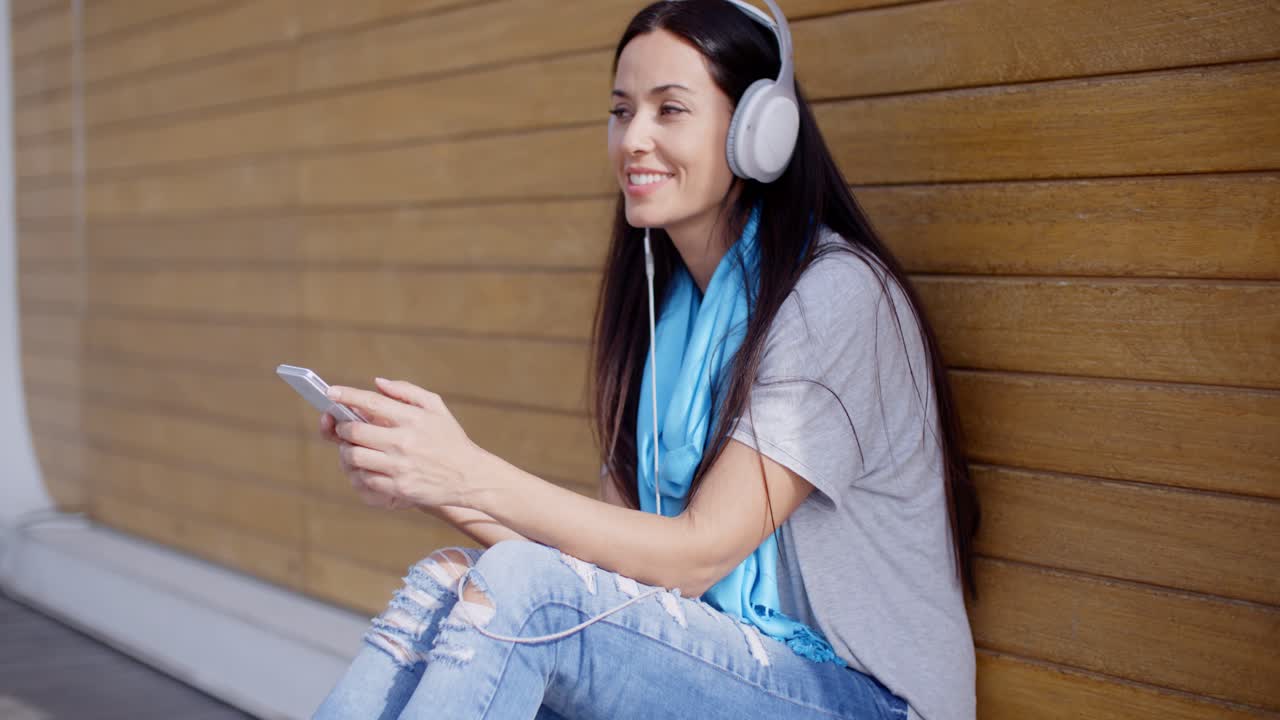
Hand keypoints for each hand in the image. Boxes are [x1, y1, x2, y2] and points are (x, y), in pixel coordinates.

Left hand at [327, 377, 484, 509]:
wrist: (470, 476)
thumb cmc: (450, 439)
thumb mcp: (436, 407)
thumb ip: (407, 391)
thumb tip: (378, 383)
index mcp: (413, 418)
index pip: (372, 402)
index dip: (347, 395)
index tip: (331, 392)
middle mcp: (405, 441)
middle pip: (354, 431)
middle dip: (342, 427)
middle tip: (343, 426)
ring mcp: (400, 467)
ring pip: (354, 456)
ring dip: (346, 450)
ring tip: (351, 447)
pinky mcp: (398, 488)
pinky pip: (364, 479)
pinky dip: (359, 471)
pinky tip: (365, 466)